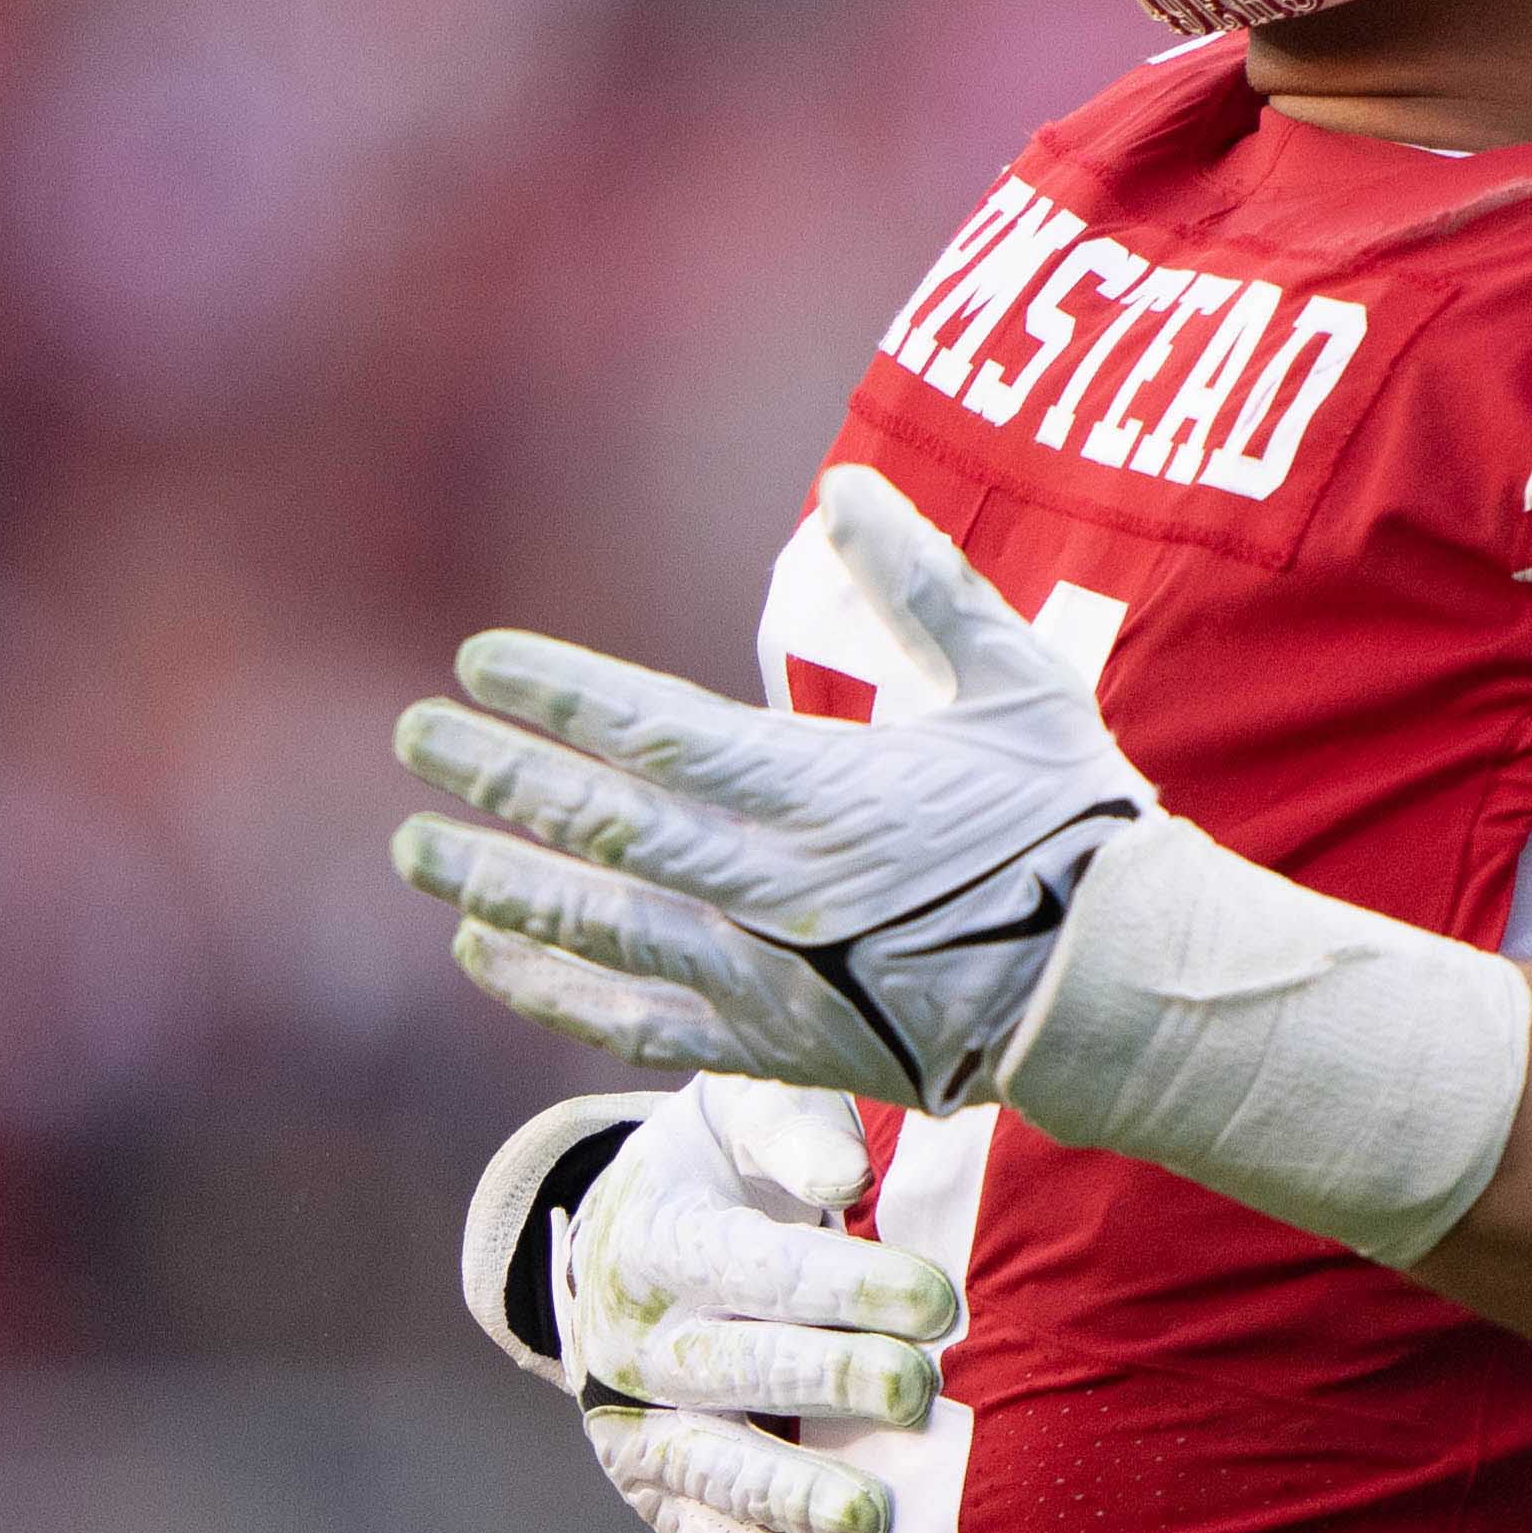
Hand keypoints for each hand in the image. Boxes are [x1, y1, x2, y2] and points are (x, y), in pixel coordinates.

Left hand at [391, 469, 1150, 1109]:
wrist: (1115, 991)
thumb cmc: (1071, 827)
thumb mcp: (1014, 681)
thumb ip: (924, 584)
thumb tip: (847, 487)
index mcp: (819, 787)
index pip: (649, 728)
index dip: (554, 693)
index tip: (480, 660)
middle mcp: (770, 883)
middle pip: (598, 825)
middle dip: (496, 779)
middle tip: (418, 741)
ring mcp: (761, 974)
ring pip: (593, 925)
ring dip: (494, 881)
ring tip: (416, 848)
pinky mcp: (768, 1045)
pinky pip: (629, 1022)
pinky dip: (547, 989)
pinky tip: (485, 953)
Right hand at [459, 1076, 964, 1532]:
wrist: (626, 1236)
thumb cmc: (721, 1166)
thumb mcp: (740, 1112)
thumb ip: (793, 1129)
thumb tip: (849, 1174)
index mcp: (654, 1239)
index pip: (752, 1267)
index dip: (844, 1286)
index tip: (935, 1299)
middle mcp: (632, 1340)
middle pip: (732, 1369)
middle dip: (828, 1381)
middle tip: (915, 1389)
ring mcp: (635, 1423)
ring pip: (711, 1466)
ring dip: (792, 1495)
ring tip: (869, 1516)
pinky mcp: (651, 1487)